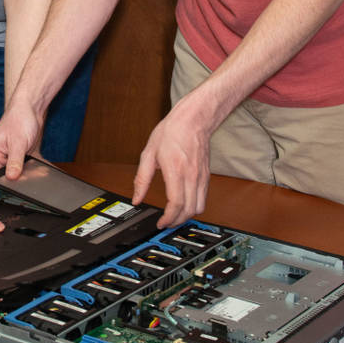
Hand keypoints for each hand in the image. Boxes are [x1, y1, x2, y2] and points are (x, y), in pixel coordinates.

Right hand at [0, 107, 44, 179]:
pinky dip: (37, 168)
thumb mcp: (17, 142)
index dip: (4, 182)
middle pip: (8, 175)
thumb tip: (11, 178)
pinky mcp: (22, 156)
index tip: (16, 184)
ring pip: (20, 173)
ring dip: (31, 173)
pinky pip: (29, 167)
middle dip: (21, 177)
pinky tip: (45, 170)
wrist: (30, 108)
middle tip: (32, 177)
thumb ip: (14, 161)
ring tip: (40, 172)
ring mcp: (10, 158)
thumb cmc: (19, 119)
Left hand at [133, 102, 214, 227]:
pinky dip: (194, 206)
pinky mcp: (206, 176)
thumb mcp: (149, 153)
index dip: (168, 218)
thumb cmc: (172, 132)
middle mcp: (191, 176)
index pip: (175, 204)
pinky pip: (203, 198)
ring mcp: (201, 177)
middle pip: (188, 210)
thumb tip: (137, 197)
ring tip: (175, 216)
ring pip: (199, 207)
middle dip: (177, 221)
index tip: (161, 222)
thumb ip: (142, 178)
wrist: (193, 120)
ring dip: (187, 216)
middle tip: (166, 222)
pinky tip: (184, 204)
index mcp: (175, 170)